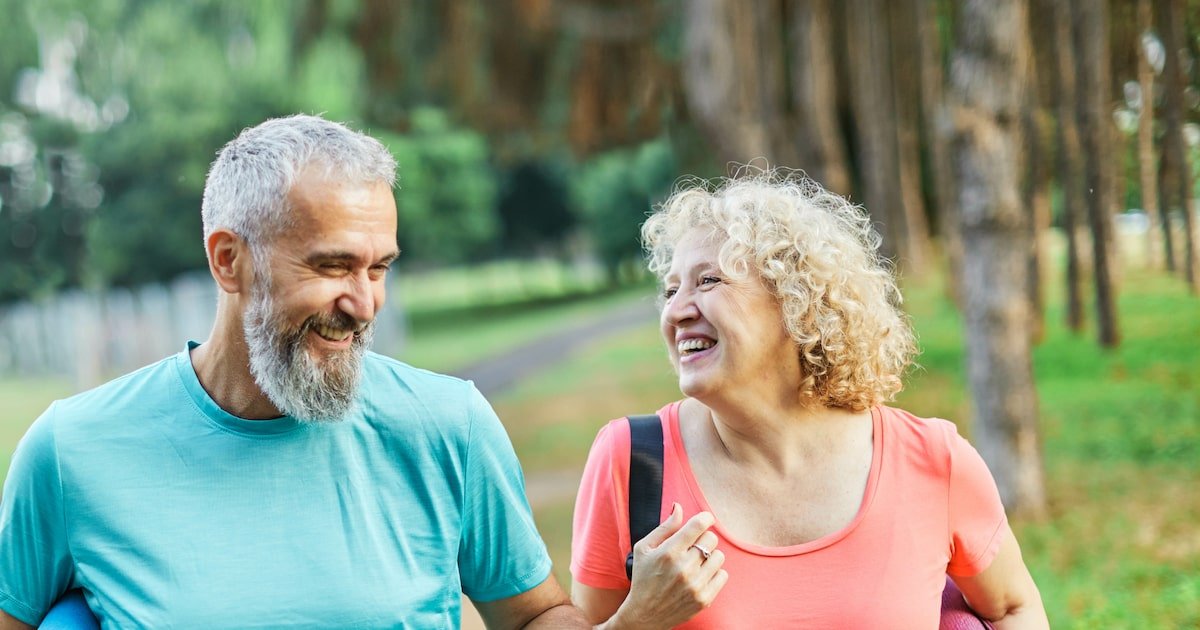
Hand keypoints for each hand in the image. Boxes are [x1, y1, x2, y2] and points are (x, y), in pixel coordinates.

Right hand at [608, 503, 728, 629]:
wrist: (644, 615)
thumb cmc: (643, 578)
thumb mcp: (644, 549)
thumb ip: (664, 527)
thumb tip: (679, 507)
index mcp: (668, 552)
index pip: (698, 525)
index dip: (705, 518)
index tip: (705, 519)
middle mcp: (683, 567)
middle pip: (711, 538)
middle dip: (704, 538)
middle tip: (694, 546)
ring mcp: (695, 585)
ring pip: (719, 556)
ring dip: (710, 556)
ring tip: (697, 563)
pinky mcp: (704, 599)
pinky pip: (723, 575)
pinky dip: (714, 573)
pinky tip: (701, 576)